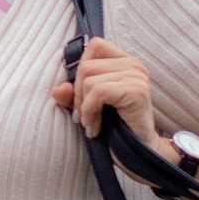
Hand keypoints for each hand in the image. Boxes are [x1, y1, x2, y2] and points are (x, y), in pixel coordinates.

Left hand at [50, 39, 198, 193]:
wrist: (140, 153)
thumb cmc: (116, 130)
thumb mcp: (88, 108)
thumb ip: (73, 95)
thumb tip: (57, 90)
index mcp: (124, 61)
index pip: (94, 46)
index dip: (80, 69)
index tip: (81, 96)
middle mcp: (133, 64)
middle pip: (87, 65)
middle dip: (77, 94)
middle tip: (81, 117)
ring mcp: (137, 76)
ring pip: (90, 80)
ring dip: (84, 107)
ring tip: (90, 124)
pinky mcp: (136, 91)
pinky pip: (98, 92)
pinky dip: (91, 112)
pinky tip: (96, 128)